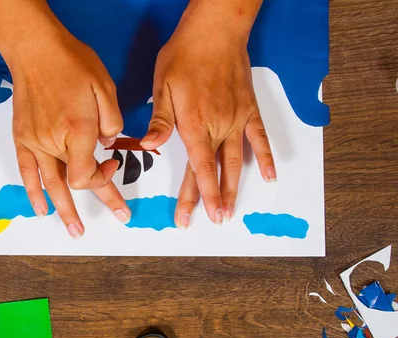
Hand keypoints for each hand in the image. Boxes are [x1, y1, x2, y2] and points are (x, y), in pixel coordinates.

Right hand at [7, 27, 130, 237]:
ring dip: (63, 210)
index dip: (106, 178)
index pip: (90, 174)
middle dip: (99, 200)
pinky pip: (27, 172)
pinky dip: (33, 192)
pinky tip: (40, 209)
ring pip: (50, 184)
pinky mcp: (22, 138)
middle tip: (117, 215)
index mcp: (77, 131)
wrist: (35, 49)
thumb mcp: (105, 87)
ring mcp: (35, 142)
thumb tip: (109, 143)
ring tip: (73, 230)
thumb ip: (112, 121)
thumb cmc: (71, 64)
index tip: (114, 164)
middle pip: (75, 183)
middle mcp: (54, 142)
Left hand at [141, 1, 275, 228]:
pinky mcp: (249, 110)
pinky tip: (270, 175)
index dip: (194, 195)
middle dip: (211, 199)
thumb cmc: (184, 56)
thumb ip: (160, 120)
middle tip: (212, 222)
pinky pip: (260, 138)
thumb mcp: (163, 86)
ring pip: (237, 161)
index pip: (196, 168)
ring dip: (234, 187)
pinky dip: (266, 157)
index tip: (191, 216)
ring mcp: (237, 120)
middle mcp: (218, 127)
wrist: (215, 31)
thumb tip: (150, 146)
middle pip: (214, 171)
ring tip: (232, 210)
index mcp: (194, 124)